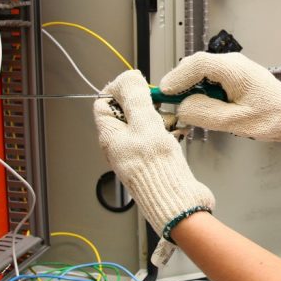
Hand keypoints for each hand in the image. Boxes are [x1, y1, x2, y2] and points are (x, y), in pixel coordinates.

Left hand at [93, 70, 214, 266]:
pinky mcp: (152, 160)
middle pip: (124, 111)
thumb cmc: (158, 171)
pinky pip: (155, 136)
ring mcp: (135, 153)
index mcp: (110, 137)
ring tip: (168, 122)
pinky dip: (166, 130)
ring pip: (142, 123)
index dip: (118, 89)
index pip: (103, 103)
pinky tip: (176, 134)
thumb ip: (135, 99)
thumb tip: (128, 78)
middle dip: (143, 102)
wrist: (178, 203)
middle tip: (156, 104)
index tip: (137, 85)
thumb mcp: (145, 125)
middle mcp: (119, 145)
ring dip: (157, 116)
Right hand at [160, 52, 280, 142]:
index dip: (177, 77)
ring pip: (200, 71)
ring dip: (190, 87)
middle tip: (170, 102)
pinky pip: (208, 77)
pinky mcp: (231, 75)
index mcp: (235, 70)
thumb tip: (182, 107)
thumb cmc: (272, 117)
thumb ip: (206, 113)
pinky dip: (200, 90)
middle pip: (195, 65)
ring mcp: (232, 67)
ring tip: (190, 108)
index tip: (165, 92)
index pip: (197, 64)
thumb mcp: (236, 121)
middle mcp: (232, 63)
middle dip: (180, 83)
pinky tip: (204, 105)